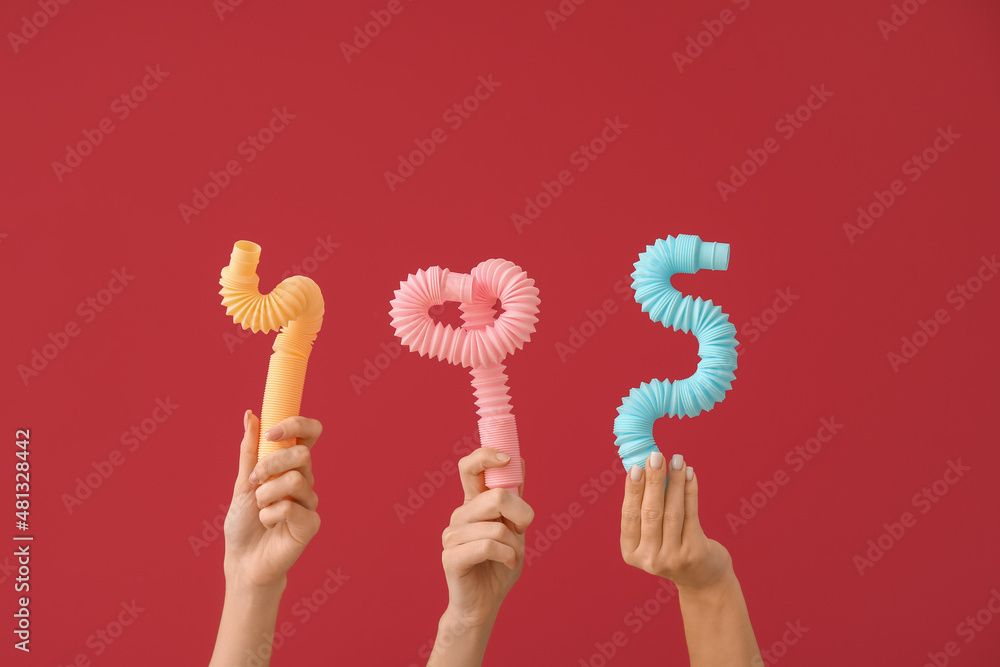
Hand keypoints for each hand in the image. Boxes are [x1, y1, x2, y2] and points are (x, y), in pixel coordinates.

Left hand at [223, 410, 321, 590]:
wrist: (242, 560)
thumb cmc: (243, 522)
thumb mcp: (242, 481)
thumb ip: (249, 450)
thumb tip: (250, 415)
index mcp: (291, 465)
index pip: (310, 433)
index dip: (297, 425)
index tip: (272, 433)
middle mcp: (305, 480)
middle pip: (302, 453)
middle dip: (271, 464)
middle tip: (254, 481)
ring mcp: (310, 502)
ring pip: (295, 480)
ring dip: (266, 494)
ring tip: (260, 508)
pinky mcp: (311, 524)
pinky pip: (291, 507)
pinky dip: (270, 515)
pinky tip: (268, 524)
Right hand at [440, 448, 533, 628]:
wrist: (486, 604)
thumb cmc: (500, 564)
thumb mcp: (514, 528)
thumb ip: (514, 499)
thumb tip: (518, 460)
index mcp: (473, 504)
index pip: (469, 467)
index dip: (486, 456)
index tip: (506, 458)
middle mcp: (460, 515)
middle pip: (494, 496)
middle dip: (520, 513)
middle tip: (523, 529)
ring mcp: (452, 535)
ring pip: (495, 526)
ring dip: (513, 544)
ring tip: (511, 555)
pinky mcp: (451, 556)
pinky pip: (488, 546)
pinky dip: (507, 556)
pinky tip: (507, 563)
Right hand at [620, 452, 731, 590]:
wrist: (702, 579)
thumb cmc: (672, 547)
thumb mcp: (651, 535)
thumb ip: (645, 509)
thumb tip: (644, 468)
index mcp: (631, 552)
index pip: (629, 515)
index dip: (632, 490)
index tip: (635, 467)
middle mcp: (649, 558)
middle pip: (650, 512)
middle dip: (653, 480)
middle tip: (655, 456)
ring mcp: (672, 558)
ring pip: (672, 511)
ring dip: (674, 481)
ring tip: (677, 459)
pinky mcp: (694, 552)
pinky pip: (691, 515)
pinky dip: (690, 491)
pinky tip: (689, 474)